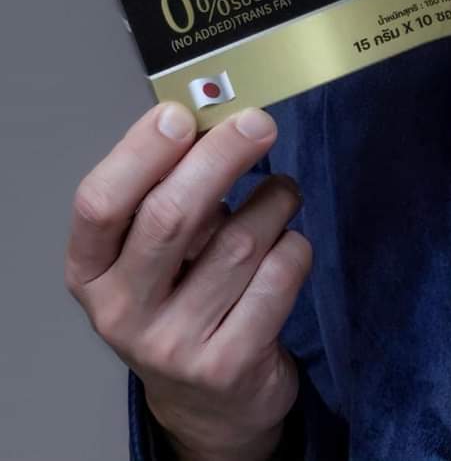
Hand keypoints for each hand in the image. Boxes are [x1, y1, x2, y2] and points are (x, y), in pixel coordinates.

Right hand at [65, 101, 311, 460]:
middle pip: (170, 216)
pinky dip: (295, 245)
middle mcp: (121, 312)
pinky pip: (279, 275)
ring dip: (274, 201)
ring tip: (281, 195)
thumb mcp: (153, 251)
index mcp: (91, 271)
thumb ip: (167, 189)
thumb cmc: (182, 294)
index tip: (179, 114)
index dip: (139, 153)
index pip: (98, 204)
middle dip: (221, 155)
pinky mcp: (228, 364)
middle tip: (258, 123)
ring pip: (239, 242)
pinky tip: (287, 245)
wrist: (209, 400)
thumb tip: (210, 116)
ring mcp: (173, 345)